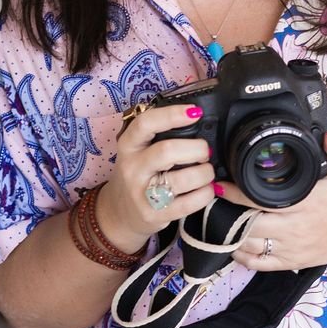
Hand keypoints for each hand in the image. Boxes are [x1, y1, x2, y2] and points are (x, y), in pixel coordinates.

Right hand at [96, 101, 218, 254]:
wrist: (120, 213)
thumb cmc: (138, 175)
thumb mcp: (137, 151)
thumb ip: (159, 136)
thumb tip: (198, 120)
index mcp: (128, 146)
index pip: (146, 123)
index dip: (172, 115)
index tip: (195, 112)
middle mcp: (132, 168)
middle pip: (168, 151)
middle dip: (197, 149)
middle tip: (205, 152)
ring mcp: (143, 194)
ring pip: (183, 178)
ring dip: (205, 173)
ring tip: (206, 172)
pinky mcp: (155, 215)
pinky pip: (190, 203)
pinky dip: (206, 193)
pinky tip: (206, 189)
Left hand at [222, 133, 326, 271]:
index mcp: (305, 203)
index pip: (261, 200)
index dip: (235, 194)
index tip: (219, 185)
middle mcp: (295, 227)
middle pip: (249, 225)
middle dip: (227, 213)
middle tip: (212, 201)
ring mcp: (292, 248)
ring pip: (250, 245)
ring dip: (231, 233)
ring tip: (218, 220)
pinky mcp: (292, 262)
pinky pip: (260, 264)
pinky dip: (242, 256)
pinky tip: (234, 244)